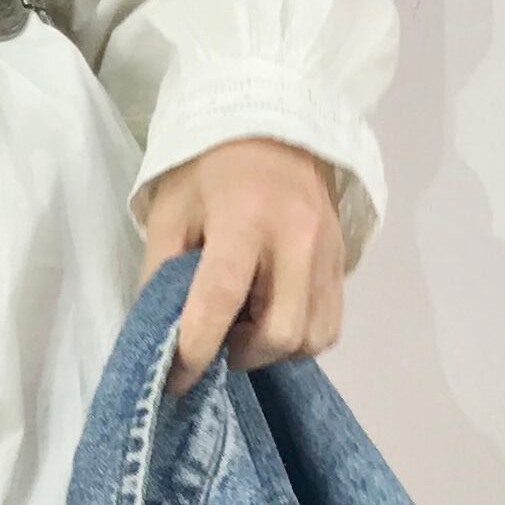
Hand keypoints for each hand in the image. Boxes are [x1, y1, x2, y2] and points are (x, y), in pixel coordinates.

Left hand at [137, 137, 344, 388]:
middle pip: (280, 333)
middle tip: (218, 338)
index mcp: (244, 218)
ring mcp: (328, 251)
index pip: (221, 299)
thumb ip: (161, 274)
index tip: (176, 380)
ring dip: (273, 348)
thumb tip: (161, 336)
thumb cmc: (208, 167)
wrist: (272, 124)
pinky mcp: (343, 259)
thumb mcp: (169, 210)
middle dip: (242, 353)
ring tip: (246, 323)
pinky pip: (329, 323)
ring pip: (312, 337)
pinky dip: (299, 335)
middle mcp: (296, 237)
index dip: (196, 350)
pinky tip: (272, 313)